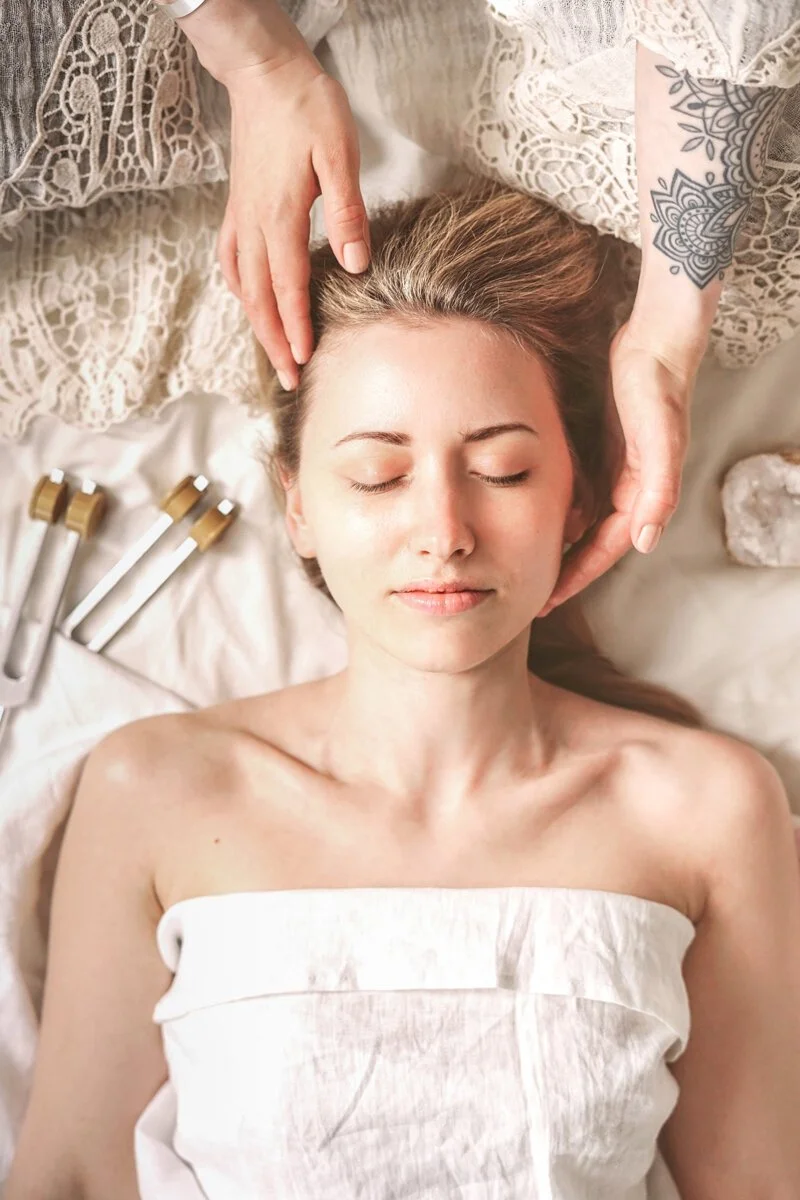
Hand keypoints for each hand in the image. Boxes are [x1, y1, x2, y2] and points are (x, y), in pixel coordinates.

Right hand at [217, 55, 368, 388]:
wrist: (264, 73)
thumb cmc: (307, 107)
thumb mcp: (340, 154)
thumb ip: (347, 212)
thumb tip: (357, 264)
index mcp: (280, 217)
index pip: (287, 287)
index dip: (295, 329)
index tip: (305, 362)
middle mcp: (254, 224)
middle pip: (260, 298)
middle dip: (274, 343)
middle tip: (289, 380)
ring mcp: (242, 217)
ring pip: (243, 285)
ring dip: (257, 324)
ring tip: (273, 353)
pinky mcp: (238, 206)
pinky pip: (232, 260)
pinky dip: (240, 290)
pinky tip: (248, 301)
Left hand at [540, 320, 694, 615]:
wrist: (655, 341)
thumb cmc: (658, 387)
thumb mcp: (661, 437)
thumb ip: (659, 490)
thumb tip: (647, 541)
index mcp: (641, 493)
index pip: (604, 550)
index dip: (576, 578)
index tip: (547, 603)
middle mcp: (629, 488)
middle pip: (591, 543)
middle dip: (564, 572)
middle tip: (530, 597)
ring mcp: (614, 470)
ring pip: (581, 520)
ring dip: (557, 543)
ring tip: (523, 564)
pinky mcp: (602, 450)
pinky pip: (576, 492)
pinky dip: (556, 509)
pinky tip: (530, 515)